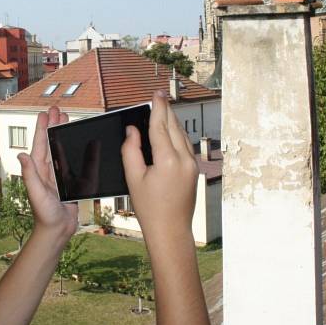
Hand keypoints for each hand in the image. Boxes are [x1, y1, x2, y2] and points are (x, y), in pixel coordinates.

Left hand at [18, 106, 78, 239]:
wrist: (56, 231)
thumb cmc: (44, 215)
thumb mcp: (36, 193)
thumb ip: (30, 174)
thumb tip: (22, 155)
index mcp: (38, 170)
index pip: (40, 144)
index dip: (42, 128)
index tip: (45, 113)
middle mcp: (47, 170)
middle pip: (51, 142)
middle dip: (53, 126)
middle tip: (57, 110)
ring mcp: (58, 176)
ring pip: (61, 149)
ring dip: (63, 135)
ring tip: (67, 121)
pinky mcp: (69, 183)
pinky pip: (74, 163)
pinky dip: (78, 152)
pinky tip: (84, 144)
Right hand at [121, 90, 198, 239]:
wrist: (171, 231)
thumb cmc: (149, 208)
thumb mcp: (133, 178)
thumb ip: (131, 150)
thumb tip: (132, 130)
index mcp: (167, 160)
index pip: (160, 126)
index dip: (157, 107)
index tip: (156, 93)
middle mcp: (184, 159)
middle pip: (173, 126)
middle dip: (166, 110)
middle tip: (159, 95)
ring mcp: (192, 165)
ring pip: (182, 135)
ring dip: (171, 121)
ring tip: (163, 110)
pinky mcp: (194, 170)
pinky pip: (185, 145)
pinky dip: (176, 134)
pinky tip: (169, 131)